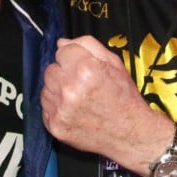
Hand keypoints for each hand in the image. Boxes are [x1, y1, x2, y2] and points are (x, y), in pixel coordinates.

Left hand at [40, 37, 157, 157]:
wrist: (131, 133)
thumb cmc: (124, 98)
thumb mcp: (114, 63)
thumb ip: (87, 46)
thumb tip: (62, 43)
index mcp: (85, 68)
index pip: (61, 51)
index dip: (73, 58)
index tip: (82, 66)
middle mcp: (70, 88)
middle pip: (51, 69)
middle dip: (64, 73)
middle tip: (81, 84)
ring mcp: (61, 109)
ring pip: (46, 88)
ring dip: (58, 90)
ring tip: (78, 98)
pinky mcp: (56, 126)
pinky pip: (45, 108)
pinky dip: (56, 107)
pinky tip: (73, 110)